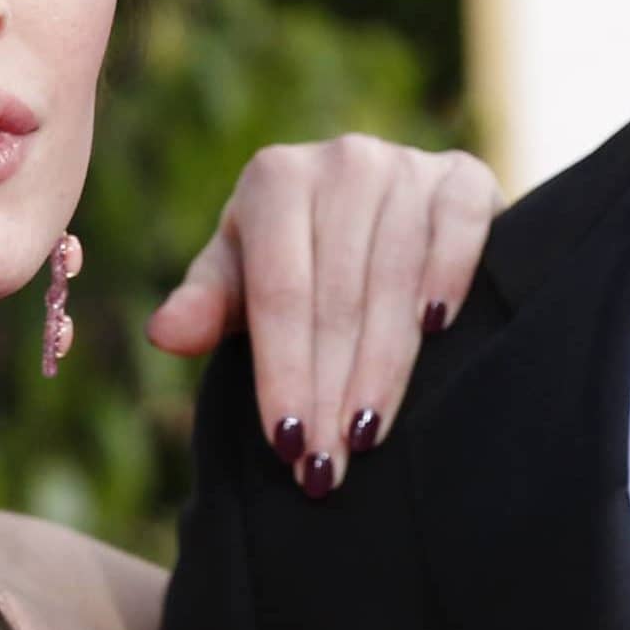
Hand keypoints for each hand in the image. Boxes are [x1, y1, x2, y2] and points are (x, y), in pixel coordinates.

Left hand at [147, 136, 501, 496]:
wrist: (385, 209)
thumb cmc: (298, 258)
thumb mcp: (244, 277)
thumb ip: (207, 305)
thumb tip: (165, 334)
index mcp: (276, 179)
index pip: (280, 293)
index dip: (283, 372)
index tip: (288, 445)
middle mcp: (342, 162)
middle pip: (337, 296)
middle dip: (330, 390)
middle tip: (327, 467)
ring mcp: (407, 165)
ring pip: (395, 278)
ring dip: (384, 366)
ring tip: (367, 435)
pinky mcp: (464, 176)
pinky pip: (462, 229)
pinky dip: (450, 278)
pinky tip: (438, 332)